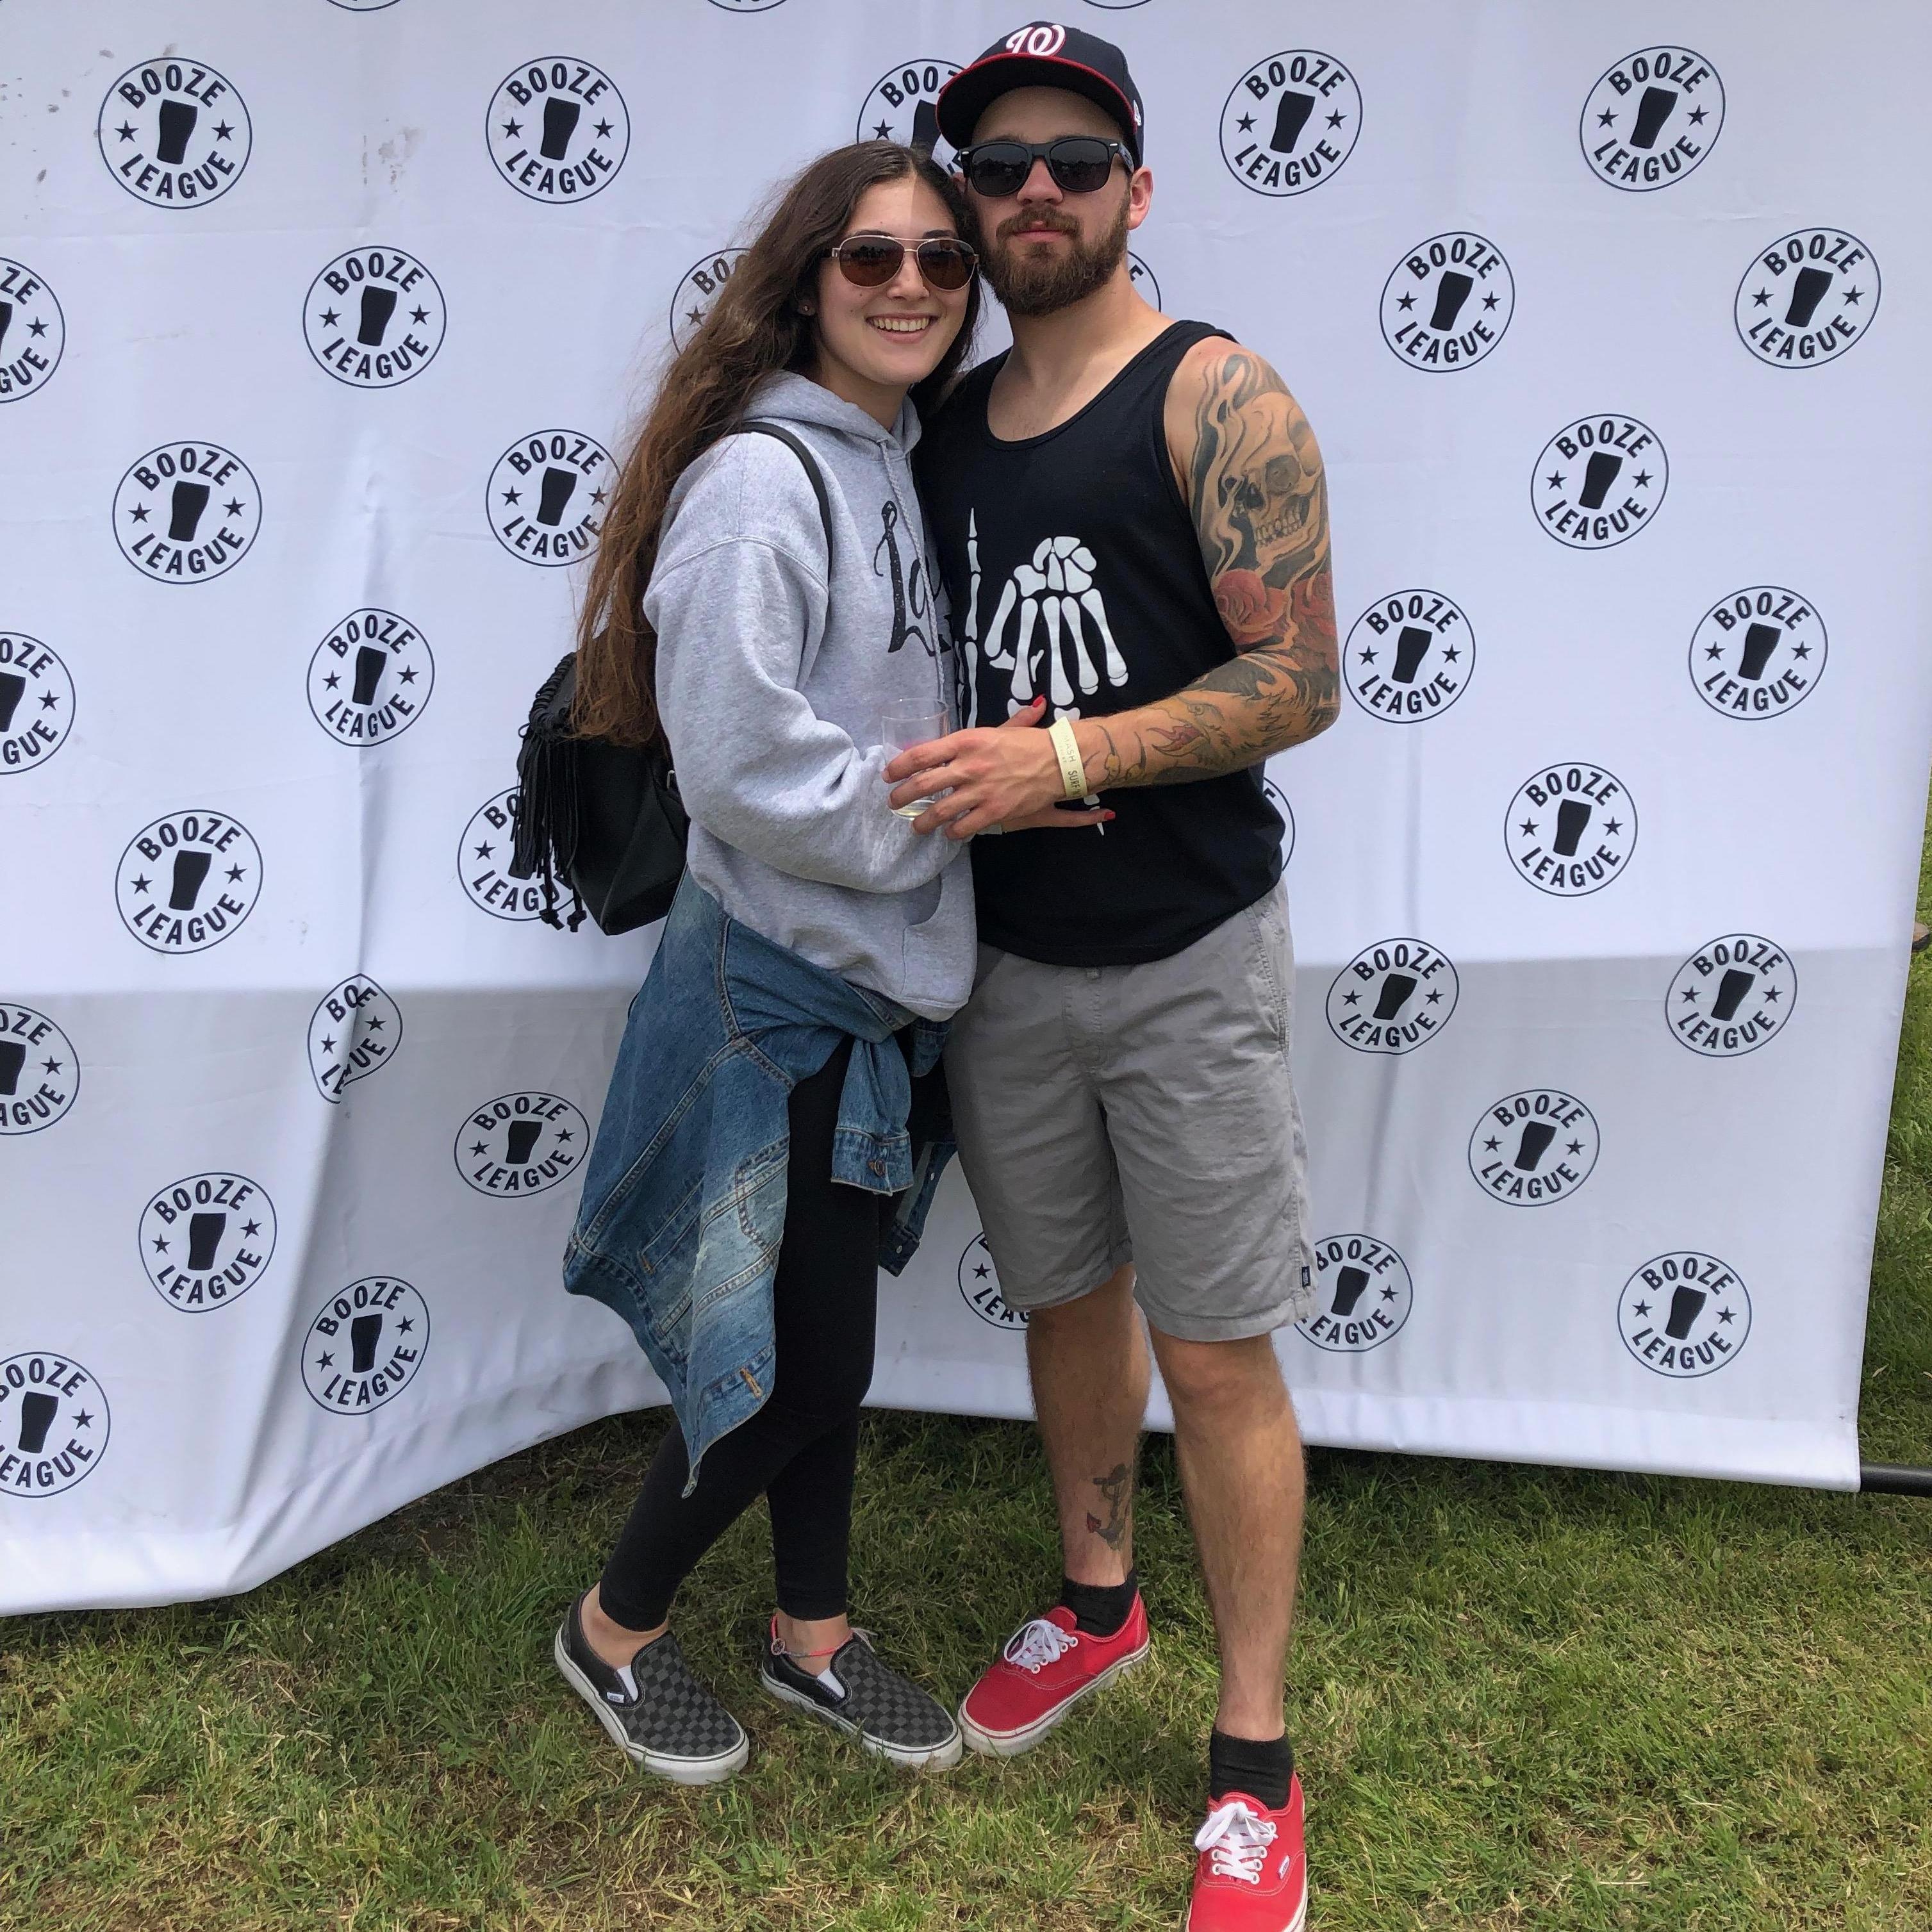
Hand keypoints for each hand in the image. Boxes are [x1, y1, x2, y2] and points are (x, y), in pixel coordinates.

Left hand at [884, 696, 1110, 838]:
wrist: (1059, 761)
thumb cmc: (1029, 743)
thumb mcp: (997, 730)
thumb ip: (970, 737)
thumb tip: (945, 737)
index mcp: (966, 741)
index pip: (921, 754)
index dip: (899, 766)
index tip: (889, 774)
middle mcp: (969, 765)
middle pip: (922, 784)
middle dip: (902, 797)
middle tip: (893, 803)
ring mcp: (981, 790)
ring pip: (939, 811)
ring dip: (923, 822)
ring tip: (917, 826)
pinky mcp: (994, 811)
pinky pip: (963, 827)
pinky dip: (952, 832)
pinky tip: (950, 832)